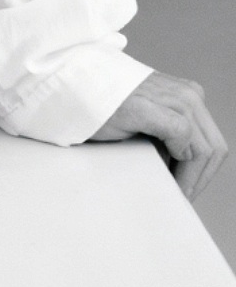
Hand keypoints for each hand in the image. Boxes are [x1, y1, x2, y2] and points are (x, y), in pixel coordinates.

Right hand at [90, 71, 227, 200]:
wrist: (72, 89)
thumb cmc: (106, 107)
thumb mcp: (151, 120)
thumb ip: (172, 137)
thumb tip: (185, 176)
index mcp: (189, 94)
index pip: (213, 144)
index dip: (201, 173)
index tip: (184, 190)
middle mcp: (186, 93)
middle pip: (214, 149)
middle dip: (199, 179)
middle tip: (179, 197)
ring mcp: (171, 97)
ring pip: (204, 150)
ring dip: (190, 178)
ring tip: (170, 191)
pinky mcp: (151, 108)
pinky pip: (185, 143)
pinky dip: (179, 167)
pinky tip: (163, 174)